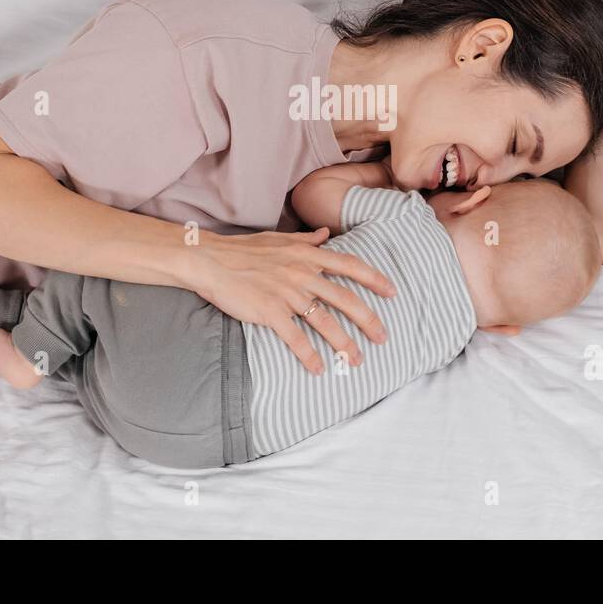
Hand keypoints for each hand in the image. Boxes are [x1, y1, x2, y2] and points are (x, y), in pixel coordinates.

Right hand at [186, 228, 393, 373]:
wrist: (210, 260)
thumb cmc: (243, 250)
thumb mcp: (278, 239)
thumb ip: (305, 240)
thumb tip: (325, 235)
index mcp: (306, 255)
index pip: (350, 265)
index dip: (374, 279)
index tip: (392, 292)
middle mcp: (301, 274)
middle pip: (345, 298)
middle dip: (368, 319)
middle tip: (383, 337)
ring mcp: (286, 293)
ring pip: (324, 321)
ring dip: (344, 343)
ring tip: (357, 360)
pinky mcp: (268, 311)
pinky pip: (294, 337)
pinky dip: (309, 355)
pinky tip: (319, 369)